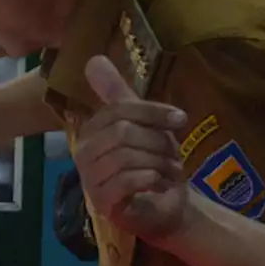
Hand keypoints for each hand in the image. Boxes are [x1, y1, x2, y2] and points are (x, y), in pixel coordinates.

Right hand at [74, 55, 188, 241]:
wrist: (166, 207)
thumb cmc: (152, 163)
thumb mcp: (142, 124)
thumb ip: (118, 94)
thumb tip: (93, 58)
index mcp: (89, 132)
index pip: (117, 110)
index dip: (152, 112)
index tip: (181, 120)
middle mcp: (83, 155)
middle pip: (122, 133)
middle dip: (157, 142)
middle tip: (173, 156)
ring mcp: (90, 181)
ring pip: (126, 156)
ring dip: (158, 163)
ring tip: (168, 172)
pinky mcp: (103, 204)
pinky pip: (126, 181)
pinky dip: (150, 178)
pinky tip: (156, 183)